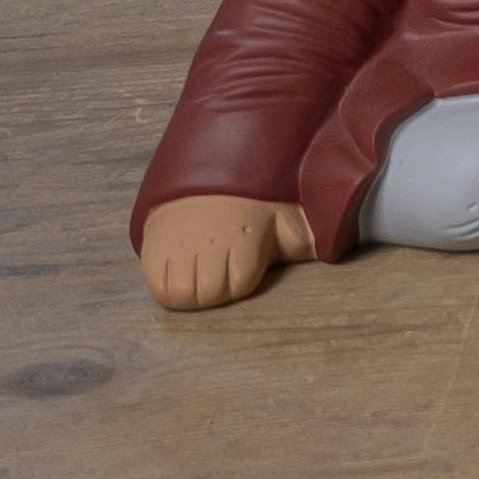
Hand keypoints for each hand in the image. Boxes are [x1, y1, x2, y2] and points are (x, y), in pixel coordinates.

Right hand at [136, 193, 310, 312]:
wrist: (201, 182)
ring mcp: (179, 249)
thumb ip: (302, 237)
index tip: (241, 263)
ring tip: (199, 271)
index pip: (239, 284)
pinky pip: (158, 289)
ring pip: (181, 296)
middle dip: (216, 289)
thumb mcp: (282, 216)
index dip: (241, 281)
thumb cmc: (248, 207)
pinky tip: (181, 272)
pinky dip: (168, 288)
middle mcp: (209, 245)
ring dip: (191, 291)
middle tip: (219, 268)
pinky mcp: (154, 252)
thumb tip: (324, 253)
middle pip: (209, 295)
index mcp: (242, 237)